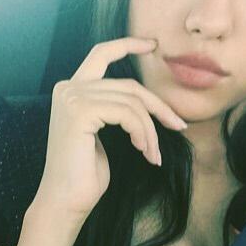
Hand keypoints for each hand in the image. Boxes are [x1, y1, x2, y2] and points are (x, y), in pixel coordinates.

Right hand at [34, 37, 187, 217]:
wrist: (67, 201)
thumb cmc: (87, 171)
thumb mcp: (107, 132)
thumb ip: (118, 108)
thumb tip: (150, 103)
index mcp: (73, 90)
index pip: (102, 54)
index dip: (128, 45)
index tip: (153, 44)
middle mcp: (69, 88)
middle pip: (129, 85)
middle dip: (158, 106)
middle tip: (179, 125)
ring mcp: (72, 97)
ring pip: (133, 102)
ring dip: (151, 130)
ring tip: (153, 154)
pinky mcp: (80, 110)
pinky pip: (129, 114)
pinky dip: (143, 132)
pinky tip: (143, 150)